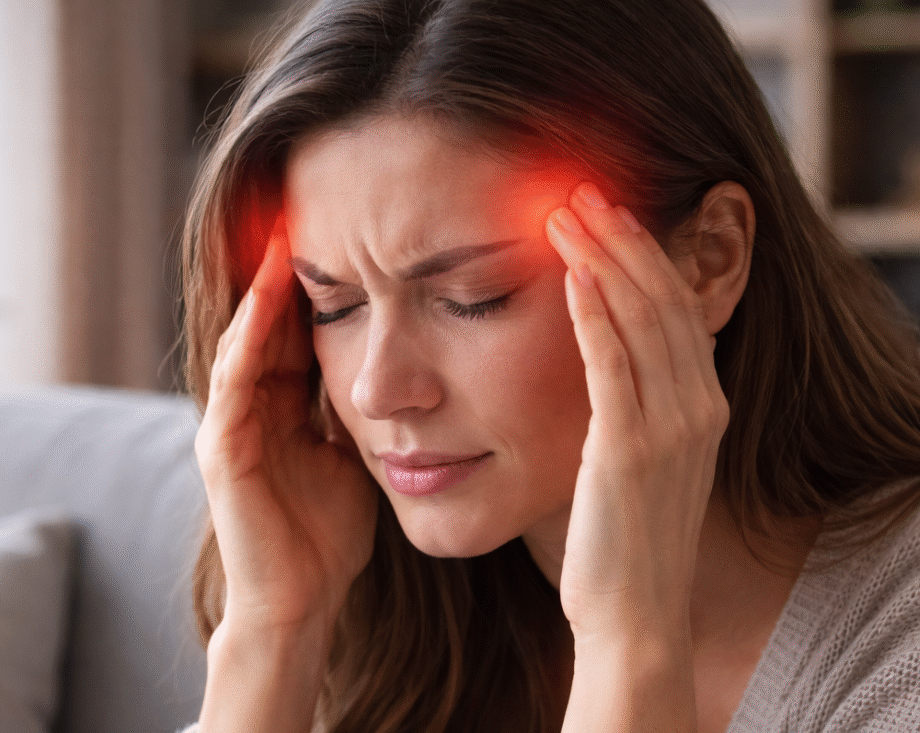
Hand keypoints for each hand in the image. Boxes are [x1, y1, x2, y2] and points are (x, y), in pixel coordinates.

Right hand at [195, 220, 377, 637]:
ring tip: (279, 237)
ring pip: (244, 342)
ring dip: (259, 291)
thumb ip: (358, 410)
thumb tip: (404, 369)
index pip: (299, 329)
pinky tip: (265, 302)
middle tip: (305, 210)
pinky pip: (234, 384)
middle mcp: (254, 406)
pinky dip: (248, 340)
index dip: (319, 284)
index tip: (347, 234)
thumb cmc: (329, 531)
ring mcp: (233, 426)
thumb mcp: (354, 453)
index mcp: (286, 405)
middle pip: (269, 324)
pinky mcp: (223, 453)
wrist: (303, 598)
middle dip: (284, 273)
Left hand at [544, 183, 728, 643]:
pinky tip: (570, 276)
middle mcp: (699, 408)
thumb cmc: (630, 538)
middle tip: (583, 189)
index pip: (679, 308)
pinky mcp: (628, 452)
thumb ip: (642, 402)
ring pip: (642, 320)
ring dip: (604, 260)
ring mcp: (670, 429)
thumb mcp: (649, 459)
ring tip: (566, 211)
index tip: (609, 212)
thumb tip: (613, 350)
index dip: (646, 253)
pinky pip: (613, 369)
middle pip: (665, 299)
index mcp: (705, 405)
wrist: (637, 616)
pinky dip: (594, 317)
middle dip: (623, 238)